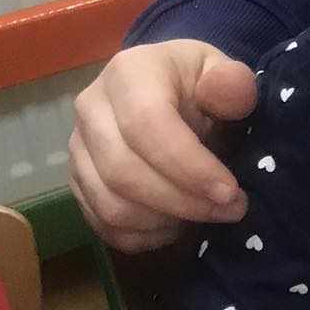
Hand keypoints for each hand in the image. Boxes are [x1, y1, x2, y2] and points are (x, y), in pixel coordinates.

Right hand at [69, 41, 256, 251]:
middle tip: (230, 209)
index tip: (229, 192)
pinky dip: (143, 236)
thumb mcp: (222, 72)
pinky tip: (177, 225)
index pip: (146, 125)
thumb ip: (232, 83)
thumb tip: (229, 89)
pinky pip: (103, 224)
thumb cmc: (197, 84)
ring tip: (205, 215)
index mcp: (128, 73)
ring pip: (110, 205)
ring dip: (164, 221)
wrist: (164, 91)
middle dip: (183, 202)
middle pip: (123, 172)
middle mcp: (90, 109)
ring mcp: (78, 148)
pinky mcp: (77, 182)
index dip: (189, 166)